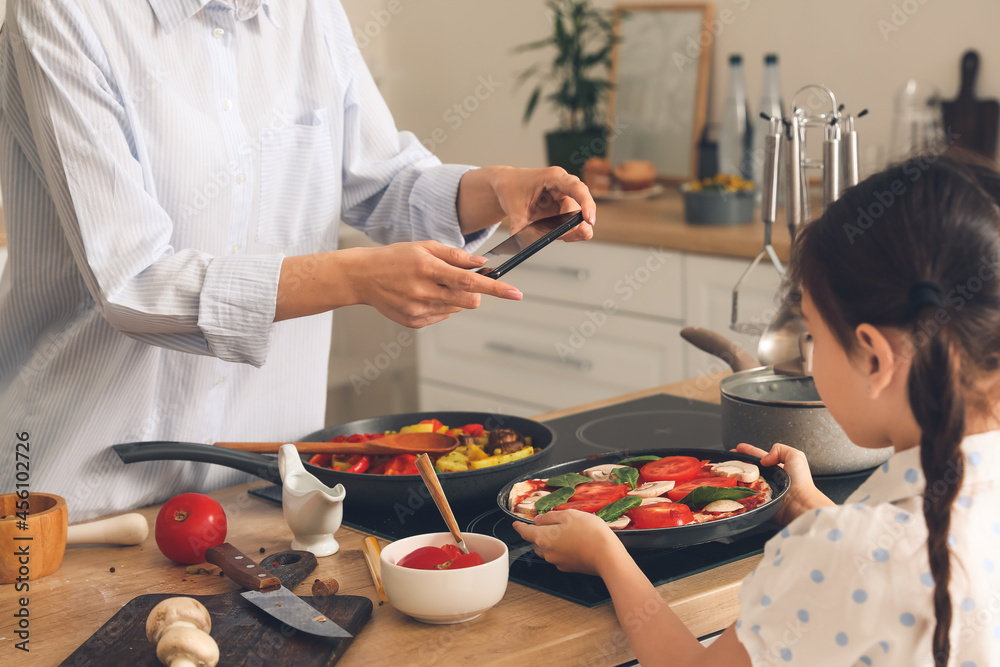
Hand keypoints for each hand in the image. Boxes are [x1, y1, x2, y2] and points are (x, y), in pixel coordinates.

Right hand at [348, 241, 521, 326]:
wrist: (362, 277)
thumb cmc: (395, 258)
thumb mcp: (424, 246)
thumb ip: (454, 255)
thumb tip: (481, 263)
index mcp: (427, 268)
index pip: (469, 280)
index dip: (495, 288)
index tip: (516, 293)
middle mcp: (424, 292)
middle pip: (469, 299)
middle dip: (475, 291)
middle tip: (461, 279)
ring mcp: (418, 310)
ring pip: (457, 308)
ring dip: (455, 296)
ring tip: (434, 284)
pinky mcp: (415, 322)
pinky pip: (443, 315)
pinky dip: (441, 305)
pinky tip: (423, 294)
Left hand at [492, 166, 596, 239]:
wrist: (508, 186)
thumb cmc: (512, 188)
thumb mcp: (513, 207)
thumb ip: (519, 226)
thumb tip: (522, 246)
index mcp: (554, 177)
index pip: (577, 188)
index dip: (586, 203)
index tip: (589, 220)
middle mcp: (565, 187)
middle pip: (578, 210)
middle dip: (570, 227)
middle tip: (556, 237)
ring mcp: (567, 200)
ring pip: (579, 223)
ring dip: (567, 233)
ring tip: (545, 231)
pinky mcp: (566, 212)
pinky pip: (574, 228)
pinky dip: (565, 235)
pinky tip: (551, 232)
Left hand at [512, 509, 626, 575]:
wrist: (607, 556)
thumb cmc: (589, 532)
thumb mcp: (568, 515)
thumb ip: (550, 517)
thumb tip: (539, 520)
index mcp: (543, 538)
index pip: (525, 532)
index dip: (519, 526)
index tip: (516, 524)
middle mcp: (547, 552)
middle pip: (536, 542)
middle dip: (538, 533)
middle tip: (548, 523)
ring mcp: (558, 562)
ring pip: (547, 550)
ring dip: (550, 541)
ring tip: (564, 531)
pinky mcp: (569, 567)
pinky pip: (560, 556)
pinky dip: (562, 548)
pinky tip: (574, 541)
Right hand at [735, 442, 833, 523]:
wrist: (799, 505)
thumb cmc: (801, 482)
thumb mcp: (796, 456)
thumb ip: (780, 449)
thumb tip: (764, 459)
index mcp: (778, 468)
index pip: (759, 456)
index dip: (749, 451)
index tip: (738, 448)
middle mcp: (770, 479)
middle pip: (750, 469)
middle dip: (738, 463)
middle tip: (727, 460)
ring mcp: (763, 490)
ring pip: (745, 481)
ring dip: (735, 477)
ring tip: (726, 472)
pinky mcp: (758, 502)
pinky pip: (745, 495)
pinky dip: (738, 491)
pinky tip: (731, 487)